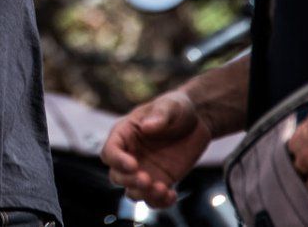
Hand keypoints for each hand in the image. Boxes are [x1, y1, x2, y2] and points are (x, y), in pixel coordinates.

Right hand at [101, 91, 212, 207]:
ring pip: (133, 191)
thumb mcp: (170, 105)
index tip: (133, 165)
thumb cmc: (176, 108)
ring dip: (144, 195)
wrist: (196, 122)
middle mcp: (130, 155)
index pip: (110, 151)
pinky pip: (154, 199)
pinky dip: (160, 202)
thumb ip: (159, 115)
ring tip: (163, 189)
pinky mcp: (160, 181)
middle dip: (129, 181)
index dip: (117, 160)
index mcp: (125, 134)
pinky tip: (172, 195)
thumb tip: (146, 127)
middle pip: (117, 176)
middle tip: (147, 180)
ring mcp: (144, 170)